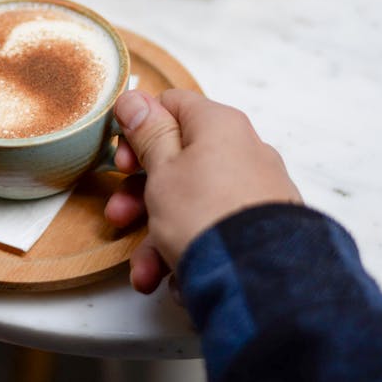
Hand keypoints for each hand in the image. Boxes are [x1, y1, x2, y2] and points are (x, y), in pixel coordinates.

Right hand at [105, 89, 302, 293]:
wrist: (261, 279)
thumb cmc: (207, 216)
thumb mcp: (162, 171)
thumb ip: (147, 133)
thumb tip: (135, 99)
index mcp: (220, 125)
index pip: (172, 105)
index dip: (140, 129)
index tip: (121, 159)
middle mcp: (245, 151)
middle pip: (179, 161)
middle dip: (141, 195)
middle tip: (119, 216)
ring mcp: (257, 190)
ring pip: (193, 203)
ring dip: (159, 236)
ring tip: (145, 271)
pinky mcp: (263, 226)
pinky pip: (216, 229)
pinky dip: (192, 251)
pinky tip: (179, 282)